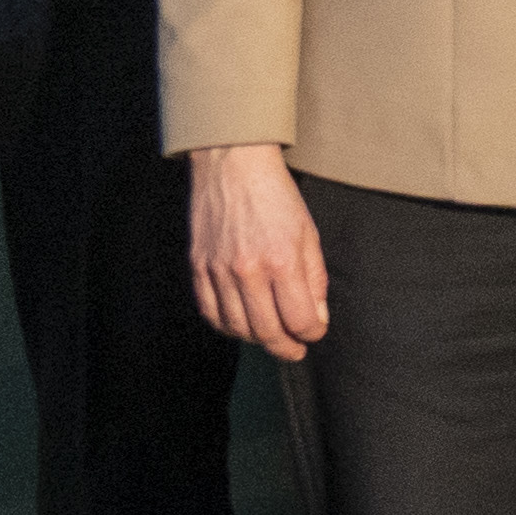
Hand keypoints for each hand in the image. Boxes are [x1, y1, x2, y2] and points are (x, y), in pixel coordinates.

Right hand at [188, 142, 329, 359]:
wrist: (233, 164)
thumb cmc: (276, 196)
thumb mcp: (308, 233)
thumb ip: (315, 279)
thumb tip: (316, 318)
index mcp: (282, 261)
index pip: (300, 320)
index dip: (312, 333)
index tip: (315, 331)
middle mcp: (248, 270)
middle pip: (268, 331)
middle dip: (286, 347)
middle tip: (295, 349)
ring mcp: (219, 270)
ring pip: (237, 327)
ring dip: (257, 339)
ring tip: (270, 336)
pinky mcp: (198, 266)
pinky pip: (210, 312)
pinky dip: (227, 326)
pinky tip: (240, 325)